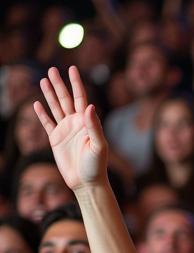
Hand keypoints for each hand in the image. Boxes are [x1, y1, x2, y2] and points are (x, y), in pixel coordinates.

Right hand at [34, 66, 108, 191]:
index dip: (76, 83)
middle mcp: (76, 123)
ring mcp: (65, 130)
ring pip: (55, 107)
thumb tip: (89, 106)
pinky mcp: (56, 139)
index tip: (72, 69)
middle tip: (52, 69)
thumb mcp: (98, 145)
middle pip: (65, 99)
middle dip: (59, 84)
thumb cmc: (96, 166)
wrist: (86, 183)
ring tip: (43, 79)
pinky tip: (36, 103)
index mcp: (87, 122)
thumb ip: (94, 126)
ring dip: (49, 94)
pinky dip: (41, 113)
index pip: (80, 98)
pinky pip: (47, 123)